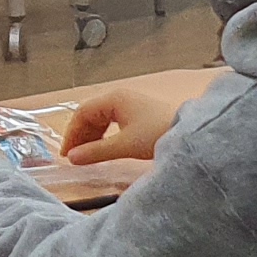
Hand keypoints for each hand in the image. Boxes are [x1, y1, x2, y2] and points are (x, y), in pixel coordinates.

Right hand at [57, 85, 180, 165]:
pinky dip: (105, 135)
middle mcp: (120, 98)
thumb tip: (73, 158)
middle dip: (81, 136)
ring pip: (102, 119)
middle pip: (91, 115)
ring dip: (92, 136)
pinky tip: (105, 148)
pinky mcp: (140, 114)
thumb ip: (96, 151)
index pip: (82, 113)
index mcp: (114, 99)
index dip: (71, 134)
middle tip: (75, 157)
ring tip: (88, 155)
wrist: (190, 133)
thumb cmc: (157, 134)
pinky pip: (113, 122)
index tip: (66, 155)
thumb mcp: (124, 145)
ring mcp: (131, 105)